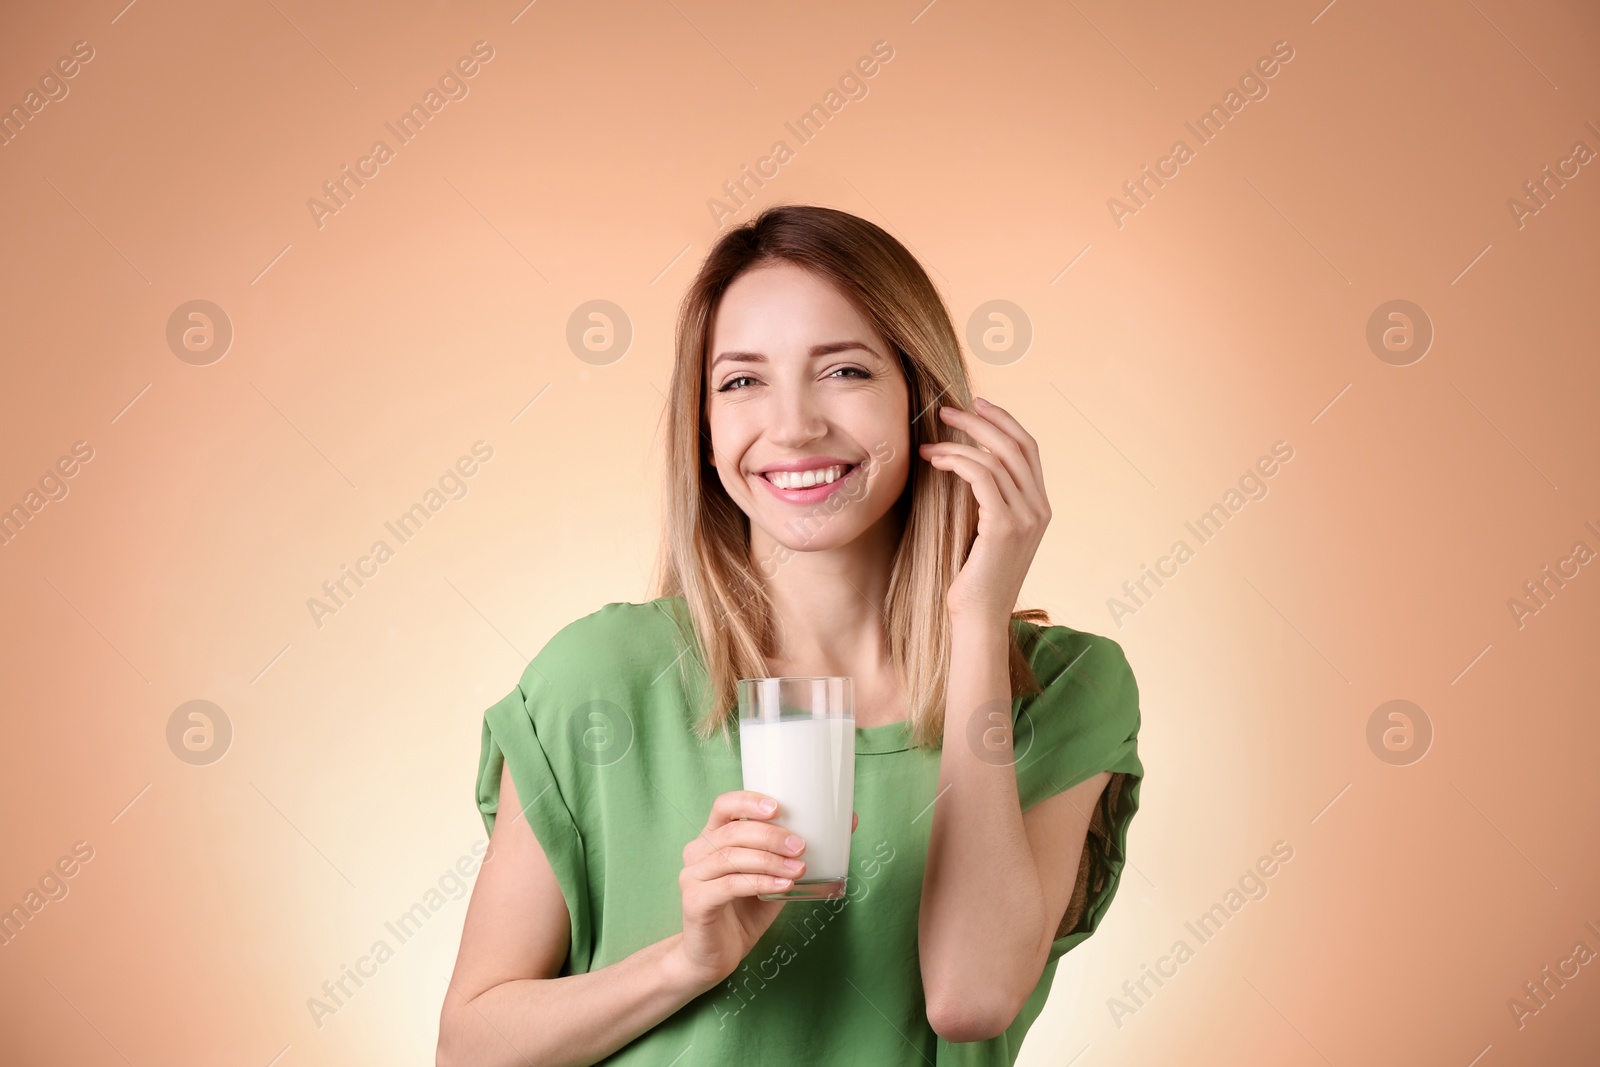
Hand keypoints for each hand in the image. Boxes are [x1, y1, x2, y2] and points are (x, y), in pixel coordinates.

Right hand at [673, 791, 858, 989]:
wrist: (714, 956)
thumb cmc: (744, 912)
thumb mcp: (774, 878)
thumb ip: (795, 855)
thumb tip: (846, 822)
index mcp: (713, 837)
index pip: (724, 805)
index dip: (748, 801)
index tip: (778, 808)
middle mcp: (698, 852)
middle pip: (733, 832)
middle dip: (771, 836)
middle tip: (801, 846)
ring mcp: (692, 876)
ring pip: (731, 857)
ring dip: (770, 860)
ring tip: (799, 868)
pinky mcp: (695, 901)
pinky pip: (729, 885)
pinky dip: (759, 883)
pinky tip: (782, 886)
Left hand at [919, 397, 1051, 624]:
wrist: (978, 620)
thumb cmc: (973, 580)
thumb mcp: (985, 532)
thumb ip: (987, 500)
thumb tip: (963, 463)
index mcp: (1040, 507)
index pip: (1028, 448)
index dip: (1003, 421)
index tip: (976, 405)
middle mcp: (1040, 508)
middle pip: (1016, 444)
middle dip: (980, 420)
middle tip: (947, 410)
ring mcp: (1027, 517)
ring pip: (997, 458)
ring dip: (960, 442)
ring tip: (929, 442)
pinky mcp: (1005, 527)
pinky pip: (983, 477)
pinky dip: (958, 461)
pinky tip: (936, 462)